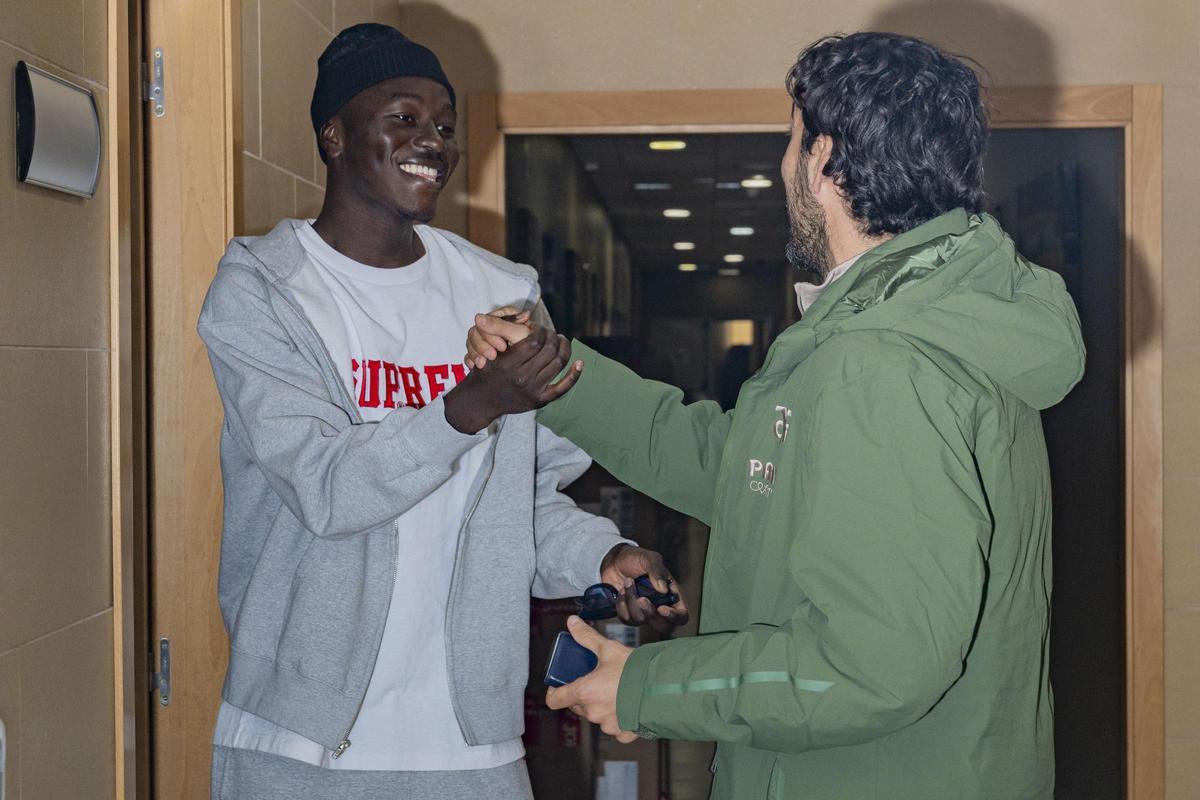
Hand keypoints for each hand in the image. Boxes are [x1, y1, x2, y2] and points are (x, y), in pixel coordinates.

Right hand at [443, 325, 582, 433]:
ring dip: (564, 349)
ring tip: (562, 341)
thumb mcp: (483, 351)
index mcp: (508, 363)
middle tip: (552, 333)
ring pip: (558, 364)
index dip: (540, 330)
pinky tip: (580, 363)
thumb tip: (481, 315)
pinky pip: (562, 387)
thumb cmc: (484, 371)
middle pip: (549, 350)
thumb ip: (490, 333)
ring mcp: (532, 390)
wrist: (480, 402)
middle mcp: (521, 378)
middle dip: (553, 337)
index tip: (538, 327)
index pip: (535, 340)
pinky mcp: (539, 401)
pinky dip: (574, 375)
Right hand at [465, 306, 534, 369]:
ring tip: (483, 364)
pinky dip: (471, 358)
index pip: (487, 319)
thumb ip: (499, 326)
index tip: (502, 346)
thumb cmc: (532, 348)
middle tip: (493, 356)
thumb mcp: (518, 335)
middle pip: (476, 330)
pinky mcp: (483, 350)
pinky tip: (474, 366)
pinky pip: (470, 351)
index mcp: (505, 316)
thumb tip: (477, 317)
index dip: (490, 333)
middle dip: (482, 345)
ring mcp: (488, 338)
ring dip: (475, 352)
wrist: (537, 367)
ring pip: (471, 341)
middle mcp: (496, 325)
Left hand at [546, 615, 638, 743]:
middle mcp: (593, 712)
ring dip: (601, 706)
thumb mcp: (608, 649)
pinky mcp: (623, 733)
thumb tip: (572, 622)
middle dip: (583, 694)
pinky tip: (627, 706)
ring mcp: (608, 725)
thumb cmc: (634, 670)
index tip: (560, 684)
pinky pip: (615, 728)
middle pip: (578, 706)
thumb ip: (587, 637)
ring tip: (615, 691)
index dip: (555, 692)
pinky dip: (619, 719)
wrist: (662, 687)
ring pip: (596, 716)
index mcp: (584, 693)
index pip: (555, 700)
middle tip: (595, 680)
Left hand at [600, 544, 689, 629]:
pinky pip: (626, 619)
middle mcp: (660, 606)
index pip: (681, 616)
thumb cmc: (636, 558)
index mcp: (672, 595)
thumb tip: (663, 590)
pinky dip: (622, 605)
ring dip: (632, 601)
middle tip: (641, 599)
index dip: (674, 617)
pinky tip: (621, 591)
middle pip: (662, 626)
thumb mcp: (649, 559)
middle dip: (651, 613)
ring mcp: (644, 612)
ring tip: (627, 582)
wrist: (614, 560)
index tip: (661, 608)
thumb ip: (657, 571)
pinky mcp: (629, 614)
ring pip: (641, 620)